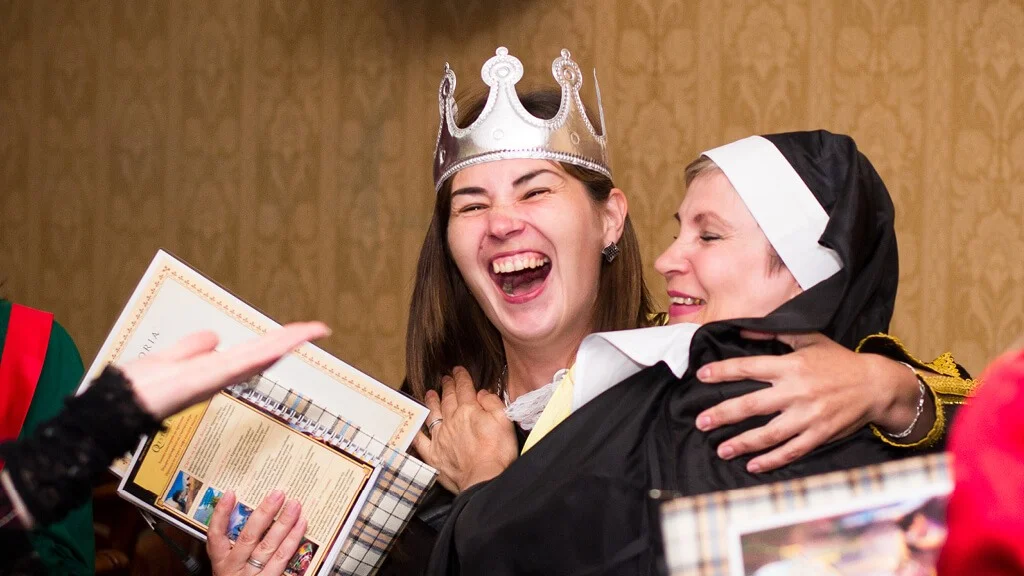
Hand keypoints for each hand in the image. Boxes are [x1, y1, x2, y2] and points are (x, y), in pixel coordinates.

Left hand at [119, 322, 329, 419]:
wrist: (117, 408)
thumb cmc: (136, 391)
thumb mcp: (166, 360)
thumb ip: (190, 349)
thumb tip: (214, 337)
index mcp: (211, 371)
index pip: (252, 353)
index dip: (276, 342)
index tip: (299, 331)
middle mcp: (219, 375)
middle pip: (262, 354)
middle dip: (290, 341)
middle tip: (320, 329)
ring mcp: (216, 378)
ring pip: (259, 356)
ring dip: (286, 342)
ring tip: (312, 330)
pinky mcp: (208, 379)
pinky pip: (241, 362)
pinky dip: (264, 352)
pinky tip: (280, 344)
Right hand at [208, 490, 306, 575]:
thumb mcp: (229, 567)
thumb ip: (233, 545)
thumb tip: (247, 513)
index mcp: (221, 564)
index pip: (215, 537)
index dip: (221, 515)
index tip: (231, 494)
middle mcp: (235, 569)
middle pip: (249, 538)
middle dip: (264, 514)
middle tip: (278, 494)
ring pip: (269, 547)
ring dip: (284, 523)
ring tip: (295, 505)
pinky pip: (283, 560)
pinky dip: (293, 541)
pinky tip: (301, 525)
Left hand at [412, 366, 517, 493]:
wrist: (484, 478)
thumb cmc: (498, 453)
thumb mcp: (504, 420)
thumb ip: (492, 403)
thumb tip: (482, 393)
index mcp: (469, 410)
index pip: (464, 388)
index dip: (461, 377)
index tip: (458, 370)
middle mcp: (451, 420)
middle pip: (448, 398)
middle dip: (447, 386)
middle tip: (445, 378)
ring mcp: (440, 437)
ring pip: (432, 414)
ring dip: (431, 401)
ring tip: (430, 393)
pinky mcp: (433, 455)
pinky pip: (420, 440)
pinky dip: (416, 432)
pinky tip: (414, 427)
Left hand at [694, 331, 912, 472]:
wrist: (876, 385)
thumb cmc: (839, 361)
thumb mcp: (809, 339)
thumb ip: (774, 334)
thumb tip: (742, 329)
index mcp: (791, 366)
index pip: (749, 368)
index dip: (723, 372)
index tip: (701, 377)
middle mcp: (796, 391)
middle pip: (751, 405)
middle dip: (723, 414)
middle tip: (701, 422)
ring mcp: (808, 416)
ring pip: (769, 434)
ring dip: (742, 443)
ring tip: (721, 449)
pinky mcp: (820, 434)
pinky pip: (791, 450)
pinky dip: (771, 460)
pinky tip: (753, 465)